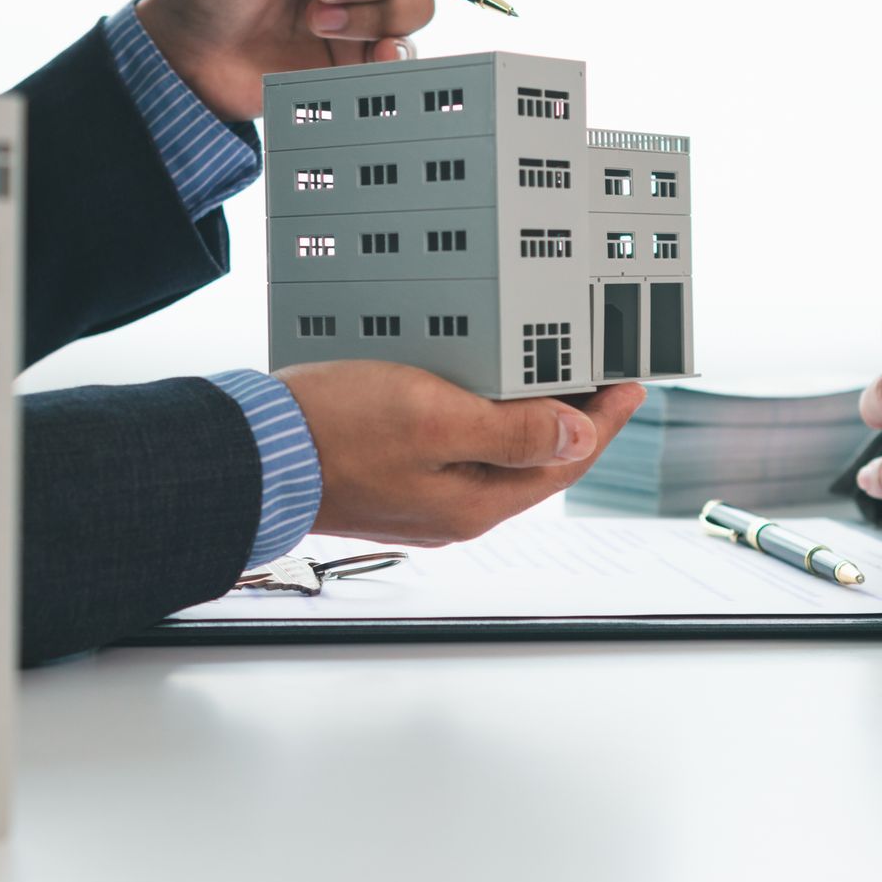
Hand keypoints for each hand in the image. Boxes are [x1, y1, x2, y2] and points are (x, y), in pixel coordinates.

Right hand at [278, 361, 646, 545]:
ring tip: (549, 372)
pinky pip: (459, 447)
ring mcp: (424, 497)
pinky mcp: (395, 477)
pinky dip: (483, 415)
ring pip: (498, 452)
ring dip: (528, 413)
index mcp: (475, 502)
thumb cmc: (333, 433)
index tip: (631, 383)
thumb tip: (578, 435)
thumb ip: (512, 429)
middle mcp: (455, 509)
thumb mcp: (435, 417)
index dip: (604, 420)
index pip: (565, 461)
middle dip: (574, 417)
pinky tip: (477, 386)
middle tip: (600, 372)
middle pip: (537, 460)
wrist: (251, 453)